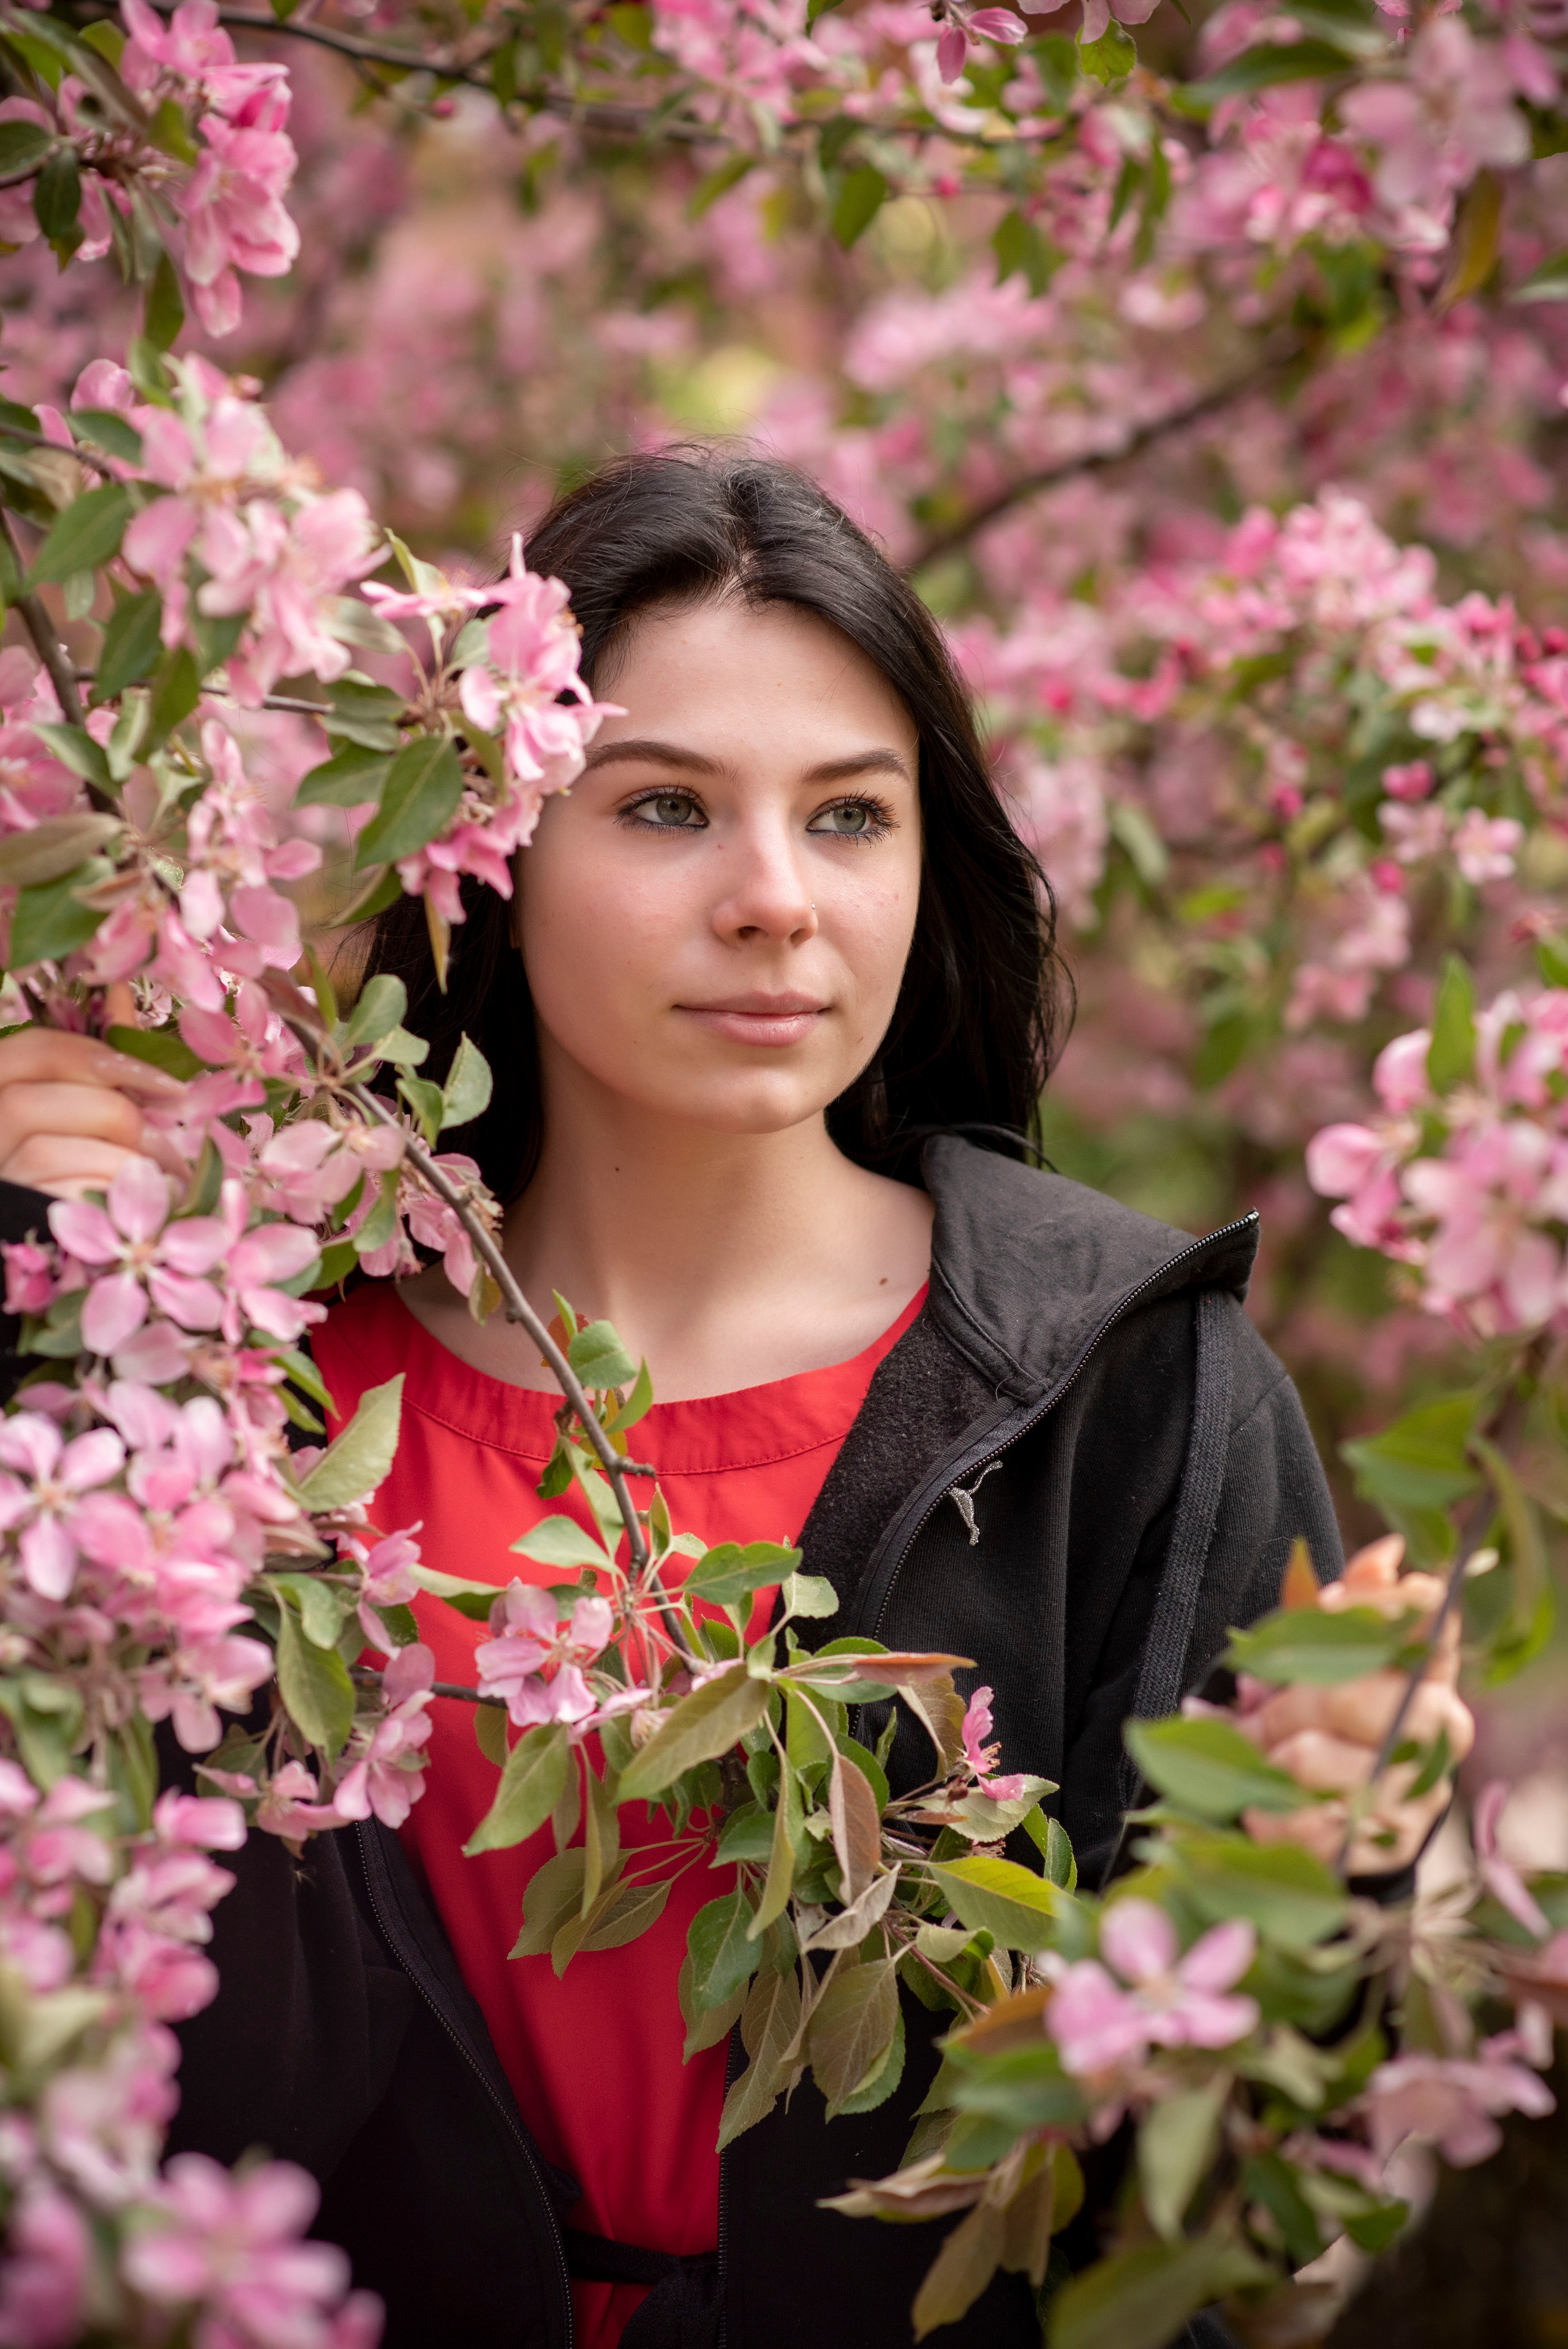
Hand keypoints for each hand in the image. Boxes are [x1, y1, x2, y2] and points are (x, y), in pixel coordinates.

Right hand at [0, 987, 188, 1202]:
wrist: (62, 1261)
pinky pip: (64, 1198)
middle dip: (117, 1118)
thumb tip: (119, 991)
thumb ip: (93, 1067)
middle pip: (40, 1099)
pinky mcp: (15, 1214)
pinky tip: (141, 1210)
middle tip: (165, 1146)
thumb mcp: (84, 1115)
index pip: (36, 1049)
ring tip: (161, 1182)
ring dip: (123, 1165)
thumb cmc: (81, 1176)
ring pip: (49, 1150)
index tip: (168, 1084)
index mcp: (0, 1093)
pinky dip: (114, 1201)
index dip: (104, 1055)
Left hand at [1240, 1534, 1474, 1875]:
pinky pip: (1310, 1829)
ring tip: (1255, 1754)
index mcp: (1431, 1670)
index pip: (1430, 1621)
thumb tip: (1387, 1552)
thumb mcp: (1339, 1650)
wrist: (1354, 1809)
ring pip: (1314, 1763)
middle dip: (1284, 1702)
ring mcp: (1420, 1792)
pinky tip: (1259, 1807)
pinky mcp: (1391, 1847)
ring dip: (1265, 1758)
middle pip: (1350, 1697)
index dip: (1370, 1606)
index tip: (1323, 1604)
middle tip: (1255, 1707)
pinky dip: (1269, 1817)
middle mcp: (1440, 1728)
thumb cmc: (1337, 1710)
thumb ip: (1355, 1601)